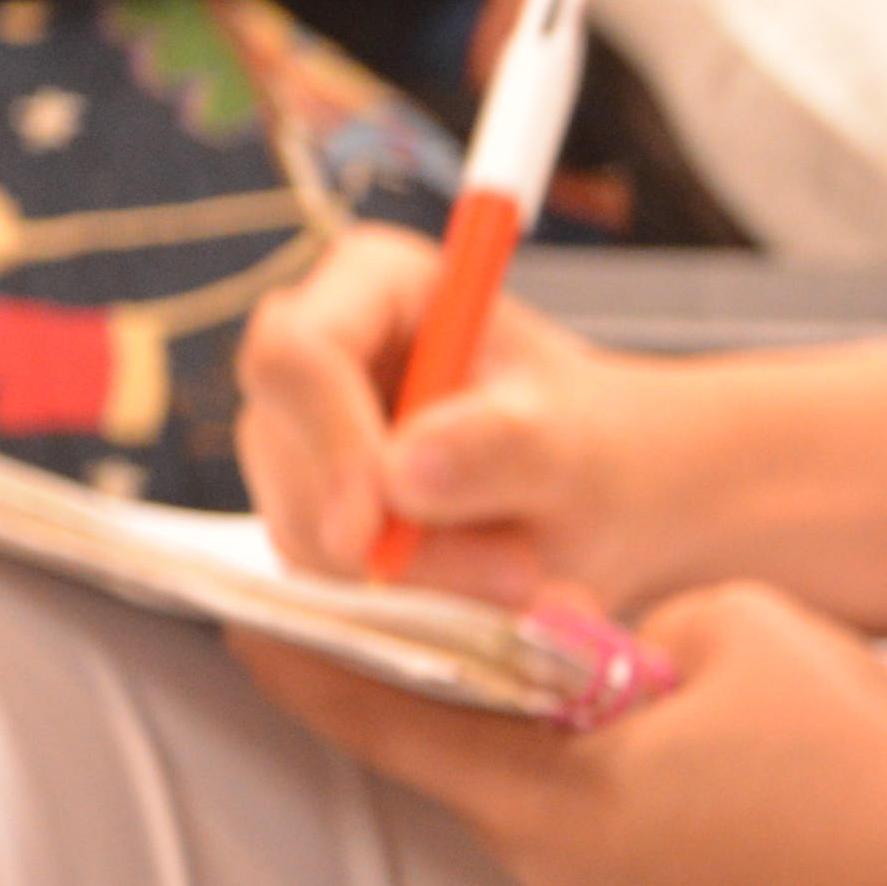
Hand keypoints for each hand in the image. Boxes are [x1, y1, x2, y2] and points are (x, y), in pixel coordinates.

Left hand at [236, 583, 886, 885]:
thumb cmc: (856, 763)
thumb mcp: (737, 623)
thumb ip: (627, 622)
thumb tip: (600, 654)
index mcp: (556, 796)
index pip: (398, 725)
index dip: (318, 673)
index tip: (250, 629)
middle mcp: (565, 884)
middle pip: (500, 774)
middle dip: (528, 708)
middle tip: (592, 648)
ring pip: (582, 826)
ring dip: (615, 771)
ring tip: (724, 732)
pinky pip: (646, 880)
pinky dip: (674, 833)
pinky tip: (756, 803)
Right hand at [239, 212, 698, 605]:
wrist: (601, 502)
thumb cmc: (593, 445)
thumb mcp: (573, 445)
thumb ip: (500, 446)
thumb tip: (400, 475)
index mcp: (373, 284)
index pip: (297, 352)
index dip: (325, 438)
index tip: (370, 533)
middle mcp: (319, 354)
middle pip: (285, 449)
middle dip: (387, 536)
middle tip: (512, 579)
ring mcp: (304, 439)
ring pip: (303, 528)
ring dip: (415, 579)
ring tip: (527, 579)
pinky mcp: (310, 513)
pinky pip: (325, 578)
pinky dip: (408, 601)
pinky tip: (487, 590)